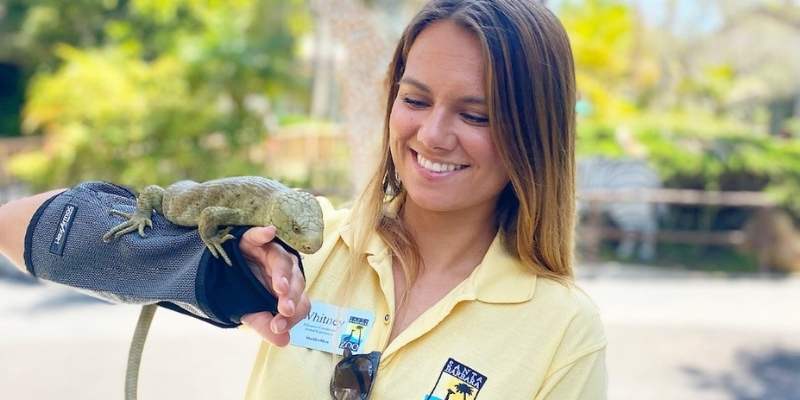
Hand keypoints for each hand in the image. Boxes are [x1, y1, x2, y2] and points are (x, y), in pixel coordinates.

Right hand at [239, 226, 310, 345]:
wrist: (223, 276)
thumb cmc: (246, 294)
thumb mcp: (254, 314)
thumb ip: (268, 327)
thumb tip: (284, 342)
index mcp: (291, 291)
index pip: (301, 303)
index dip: (293, 316)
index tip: (278, 326)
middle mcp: (287, 271)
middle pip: (296, 281)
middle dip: (291, 297)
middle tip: (285, 309)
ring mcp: (271, 253)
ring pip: (283, 260)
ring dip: (282, 274)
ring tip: (280, 287)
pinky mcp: (254, 241)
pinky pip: (259, 236)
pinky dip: (264, 234)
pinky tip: (269, 232)